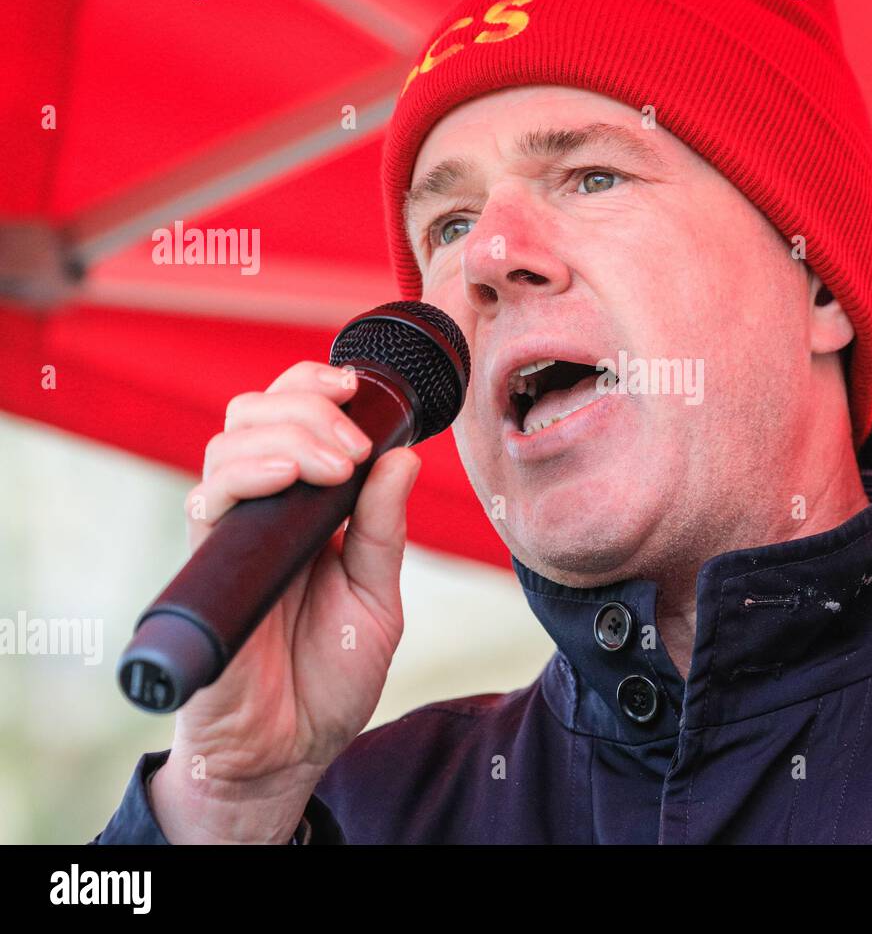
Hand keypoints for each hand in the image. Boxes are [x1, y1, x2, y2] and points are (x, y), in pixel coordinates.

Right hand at [150, 361, 421, 842]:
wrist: (290, 748)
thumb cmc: (330, 675)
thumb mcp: (377, 597)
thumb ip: (384, 530)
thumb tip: (403, 457)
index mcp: (306, 507)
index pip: (293, 416)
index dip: (314, 386)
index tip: (355, 386)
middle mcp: (263, 510)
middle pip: (256, 413)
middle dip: (307, 408)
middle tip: (352, 448)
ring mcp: (231, 534)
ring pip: (230, 442)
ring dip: (288, 435)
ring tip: (335, 467)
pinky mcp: (206, 566)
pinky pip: (208, 499)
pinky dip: (247, 474)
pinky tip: (287, 480)